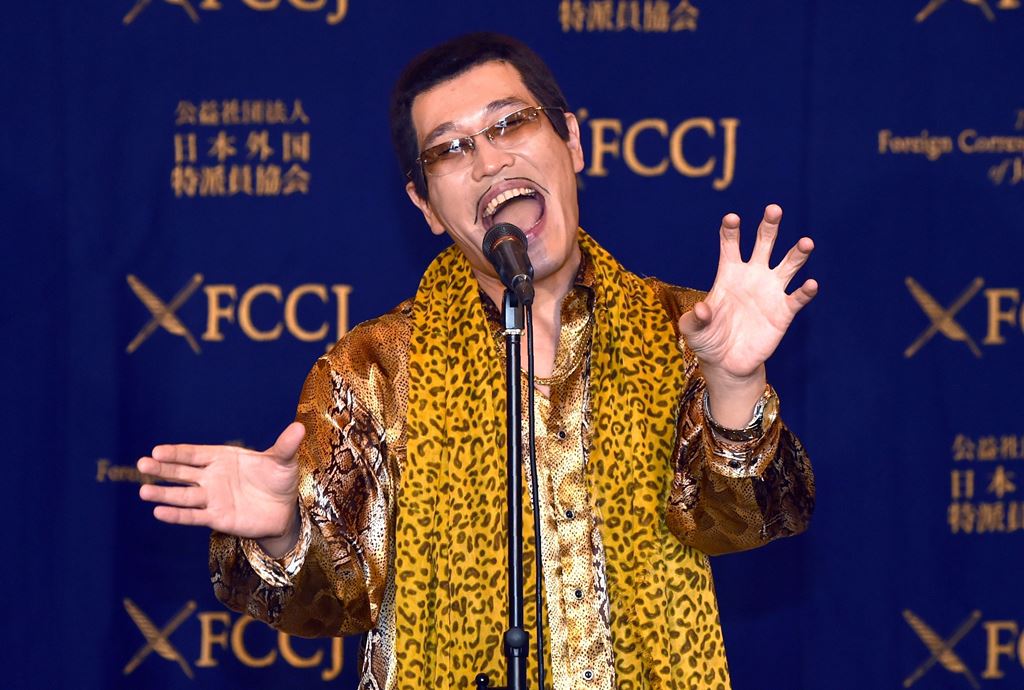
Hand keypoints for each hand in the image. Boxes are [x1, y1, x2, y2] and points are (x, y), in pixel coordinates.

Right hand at [137, 422, 304, 542]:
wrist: (283, 509)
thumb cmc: (279, 479)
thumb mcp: (284, 461)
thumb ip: (286, 446)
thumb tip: (300, 427)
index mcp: (223, 457)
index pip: (194, 453)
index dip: (176, 453)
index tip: (157, 451)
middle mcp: (212, 477)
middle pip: (182, 472)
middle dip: (163, 469)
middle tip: (141, 465)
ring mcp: (212, 497)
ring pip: (183, 495)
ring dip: (164, 494)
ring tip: (144, 492)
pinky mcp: (216, 517)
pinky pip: (193, 516)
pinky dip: (177, 515)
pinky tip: (159, 512)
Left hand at [678, 205, 816, 419]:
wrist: (727, 363)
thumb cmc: (708, 340)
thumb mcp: (693, 330)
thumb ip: (695, 318)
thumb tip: (703, 309)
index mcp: (729, 273)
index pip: (731, 245)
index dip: (731, 230)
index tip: (732, 218)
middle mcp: (753, 276)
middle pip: (764, 244)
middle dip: (769, 226)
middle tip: (774, 209)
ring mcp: (771, 291)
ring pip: (788, 265)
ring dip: (798, 253)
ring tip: (806, 242)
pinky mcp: (784, 311)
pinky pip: (797, 297)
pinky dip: (805, 291)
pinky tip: (811, 284)